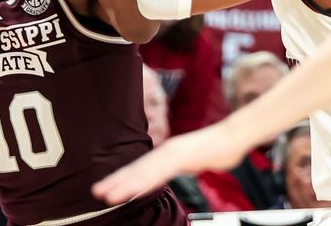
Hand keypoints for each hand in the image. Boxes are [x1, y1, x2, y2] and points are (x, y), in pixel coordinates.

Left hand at [91, 122, 245, 204]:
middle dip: (115, 182)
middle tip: (96, 192)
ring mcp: (173, 153)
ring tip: (107, 195)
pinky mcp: (182, 156)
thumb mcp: (193, 161)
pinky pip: (160, 172)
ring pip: (144, 172)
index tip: (106, 188)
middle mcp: (165, 151)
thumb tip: (171, 171)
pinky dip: (145, 181)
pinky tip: (135, 189)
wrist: (234, 135)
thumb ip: (180, 166)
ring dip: (124, 184)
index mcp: (166, 153)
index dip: (121, 178)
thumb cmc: (217, 148)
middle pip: (136, 169)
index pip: (140, 168)